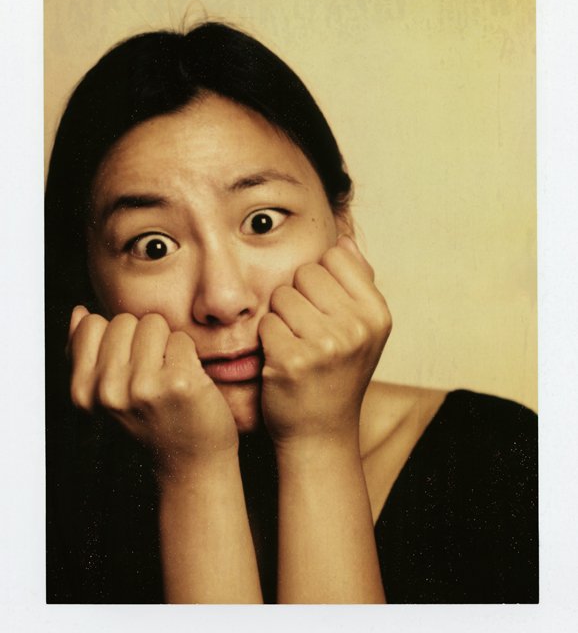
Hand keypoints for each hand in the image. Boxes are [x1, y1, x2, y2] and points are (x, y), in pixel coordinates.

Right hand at [68, 308, 238, 477]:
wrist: (189, 464)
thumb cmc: (151, 423)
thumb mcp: (106, 394)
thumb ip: (86, 352)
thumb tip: (79, 311)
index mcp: (83, 391)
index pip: (91, 324)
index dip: (114, 338)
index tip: (127, 366)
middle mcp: (108, 390)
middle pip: (124, 319)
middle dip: (141, 338)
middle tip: (152, 374)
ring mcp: (143, 387)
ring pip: (154, 323)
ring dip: (166, 344)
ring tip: (169, 376)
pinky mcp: (178, 382)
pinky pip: (181, 338)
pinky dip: (189, 355)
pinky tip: (189, 382)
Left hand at [258, 236, 390, 448]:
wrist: (321, 431)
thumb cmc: (338, 373)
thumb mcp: (362, 328)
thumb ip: (357, 281)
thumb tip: (343, 239)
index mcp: (377, 313)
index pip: (334, 255)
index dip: (321, 278)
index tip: (326, 309)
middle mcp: (358, 327)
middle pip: (304, 272)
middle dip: (298, 296)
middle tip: (308, 332)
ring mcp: (326, 344)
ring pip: (281, 295)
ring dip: (280, 318)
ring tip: (296, 344)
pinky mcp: (292, 360)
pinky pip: (266, 322)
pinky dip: (267, 339)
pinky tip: (282, 360)